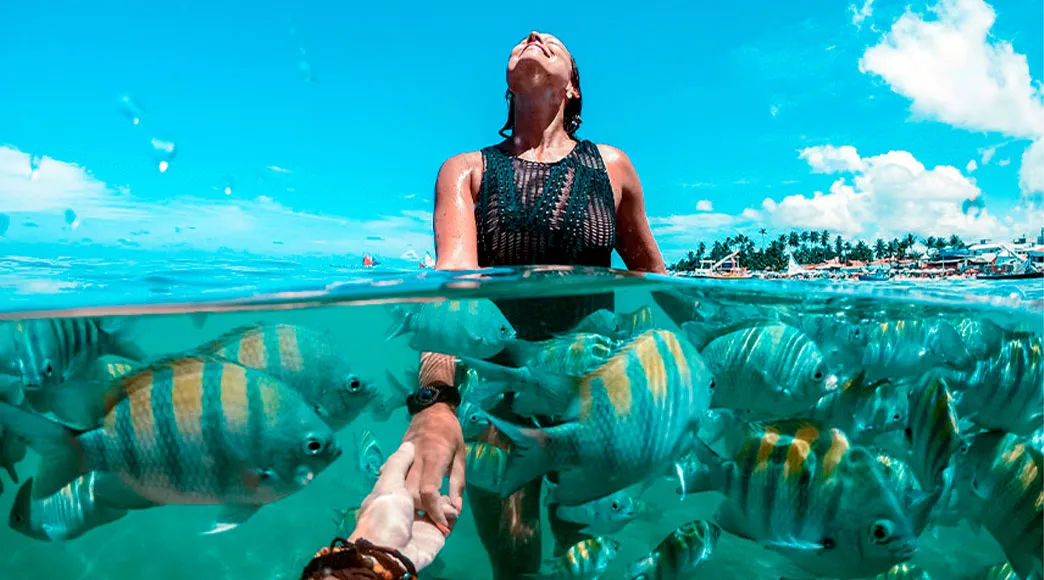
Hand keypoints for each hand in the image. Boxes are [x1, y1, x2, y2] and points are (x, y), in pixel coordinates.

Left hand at [348, 442, 458, 570]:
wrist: (391, 552)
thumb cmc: (385, 513)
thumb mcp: (389, 482)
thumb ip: (399, 464)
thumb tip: (407, 446)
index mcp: (395, 493)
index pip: (413, 476)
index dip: (421, 469)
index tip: (427, 457)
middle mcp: (409, 506)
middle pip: (429, 489)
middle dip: (436, 486)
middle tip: (440, 478)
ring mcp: (423, 521)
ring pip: (441, 503)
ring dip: (446, 500)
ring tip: (445, 500)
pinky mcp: (436, 534)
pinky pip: (449, 519)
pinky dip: (451, 514)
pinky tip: (450, 512)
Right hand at [401, 403, 465, 534]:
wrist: (432, 408)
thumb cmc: (451, 432)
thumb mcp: (461, 455)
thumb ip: (458, 483)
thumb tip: (456, 508)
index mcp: (434, 458)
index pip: (428, 490)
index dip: (434, 510)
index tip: (441, 524)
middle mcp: (416, 459)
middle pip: (410, 493)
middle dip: (420, 510)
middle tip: (432, 517)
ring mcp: (403, 457)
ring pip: (399, 487)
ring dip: (408, 502)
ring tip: (421, 509)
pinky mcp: (396, 456)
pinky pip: (392, 476)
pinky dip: (396, 489)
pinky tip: (401, 496)